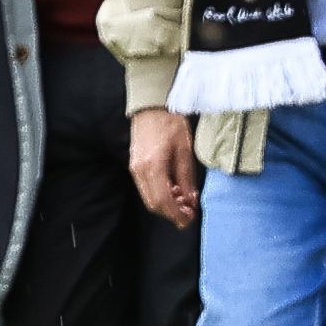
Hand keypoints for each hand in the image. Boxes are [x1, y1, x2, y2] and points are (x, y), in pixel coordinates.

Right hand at [126, 104, 199, 225]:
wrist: (152, 106)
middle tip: (188, 213)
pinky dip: (159, 194)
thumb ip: (186, 177)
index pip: (163, 201)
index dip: (176, 214)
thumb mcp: (185, 150)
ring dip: (166, 204)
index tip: (188, 219)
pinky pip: (146, 188)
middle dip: (171, 213)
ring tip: (184, 199)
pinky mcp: (134, 166)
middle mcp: (140, 170)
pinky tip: (173, 189)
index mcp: (153, 166)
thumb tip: (190, 199)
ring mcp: (134, 169)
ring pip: (149, 198)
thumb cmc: (170, 123)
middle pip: (153, 204)